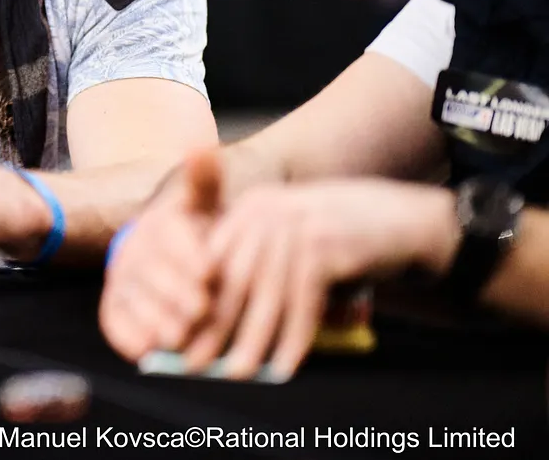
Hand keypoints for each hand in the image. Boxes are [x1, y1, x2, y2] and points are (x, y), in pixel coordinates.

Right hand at [98, 149, 222, 362]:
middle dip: (176, 292)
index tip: (212, 272)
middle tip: (200, 311)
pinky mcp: (115, 309)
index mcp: (156, 225)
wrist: (178, 258)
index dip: (189, 255)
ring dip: (155, 318)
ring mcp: (122, 282)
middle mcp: (134, 251)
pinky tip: (148, 351)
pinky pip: (115, 324)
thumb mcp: (207, 205)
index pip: (167, 238)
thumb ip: (205, 179)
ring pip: (134, 300)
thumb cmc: (201, 233)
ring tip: (180, 335)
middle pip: (151, 273)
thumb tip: (200, 144)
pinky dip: (129, 338)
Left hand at [179, 179, 455, 379]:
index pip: (211, 261)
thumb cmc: (342, 242)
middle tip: (191, 364)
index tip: (176, 337)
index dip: (193, 302)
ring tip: (236, 374)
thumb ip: (260, 271)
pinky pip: (304, 304)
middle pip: (231, 281)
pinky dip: (294, 339)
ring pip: (266, 297)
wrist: (405, 220)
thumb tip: (220, 326)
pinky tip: (283, 367)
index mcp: (251, 208)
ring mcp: (297, 227)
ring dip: (250, 341)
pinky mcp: (326, 246)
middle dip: (211, 328)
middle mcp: (268, 212)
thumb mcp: (293, 243)